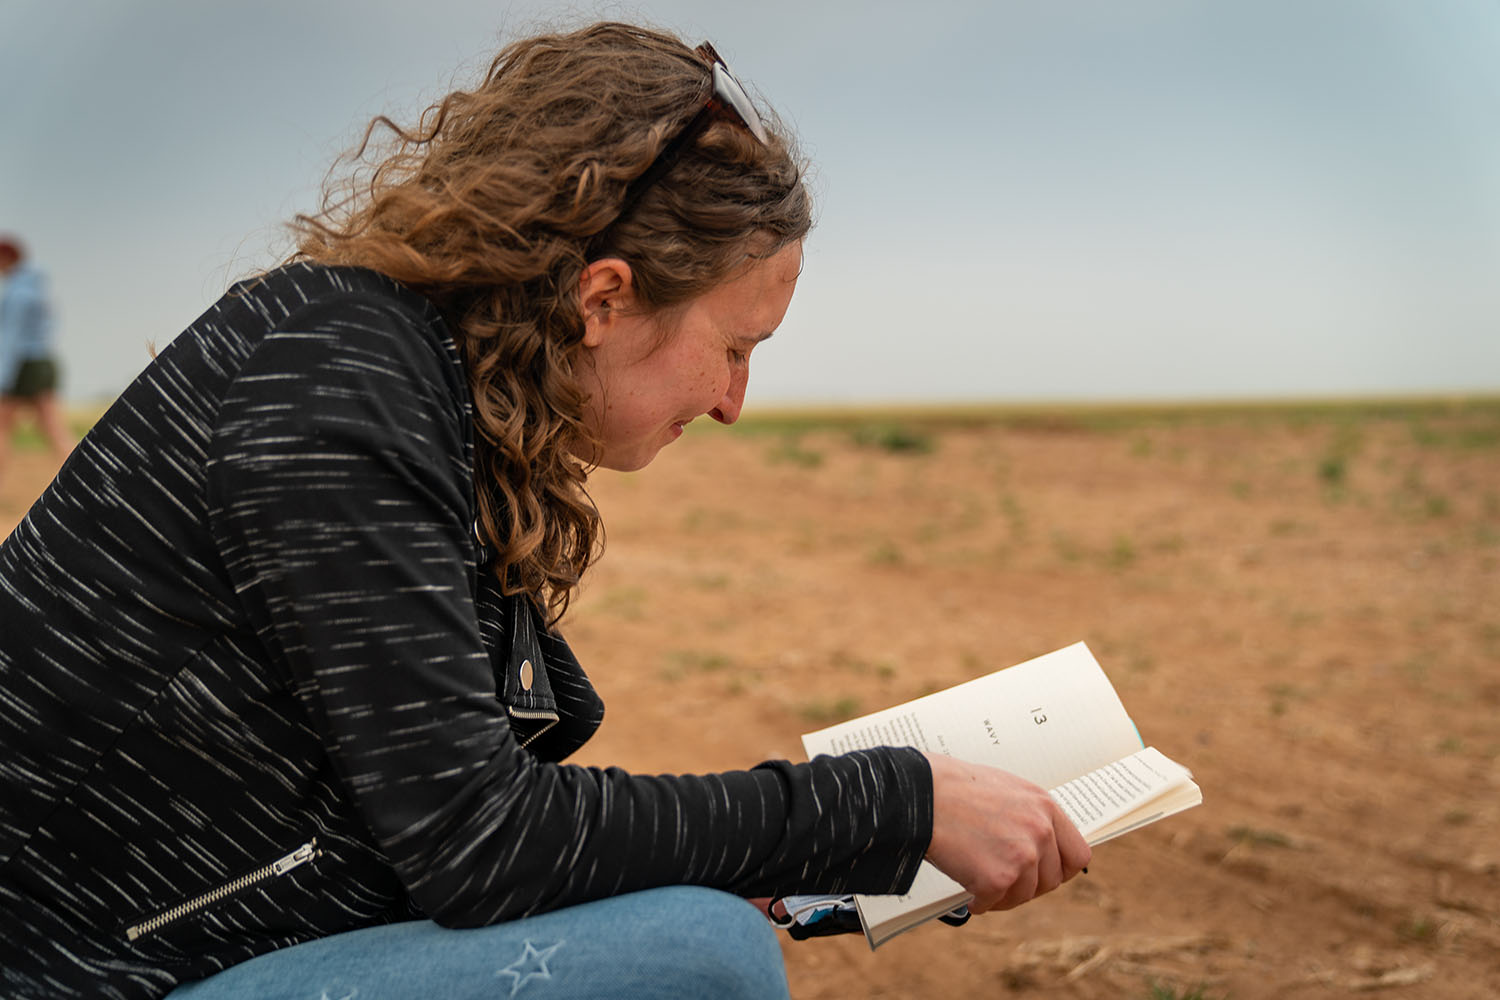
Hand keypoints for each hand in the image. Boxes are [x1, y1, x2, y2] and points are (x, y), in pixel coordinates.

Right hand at [922, 752, 1090, 913]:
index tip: (1044, 874)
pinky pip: (993, 904)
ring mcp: (1022, 856)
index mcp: (1045, 806)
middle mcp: (1040, 831)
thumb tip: (1037, 841)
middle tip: (1005, 883)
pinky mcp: (998, 878)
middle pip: (1051, 880)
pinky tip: (968, 893)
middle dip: (1028, 886)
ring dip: (1003, 896)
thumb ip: (1028, 814)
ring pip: (1023, 896)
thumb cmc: (954, 787)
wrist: (921, 794)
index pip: (1077, 853)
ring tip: (980, 885)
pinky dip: (979, 902)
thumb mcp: (1005, 788)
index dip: (1060, 869)